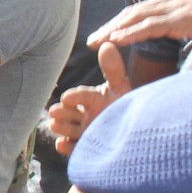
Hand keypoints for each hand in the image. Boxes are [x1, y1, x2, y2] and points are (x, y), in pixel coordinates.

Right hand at [44, 40, 132, 154]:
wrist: (137, 132)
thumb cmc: (126, 106)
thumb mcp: (121, 87)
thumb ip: (113, 69)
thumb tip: (106, 44)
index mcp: (93, 99)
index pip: (83, 96)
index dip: (75, 97)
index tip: (68, 98)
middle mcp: (86, 115)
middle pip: (71, 113)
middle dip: (62, 112)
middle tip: (54, 111)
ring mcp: (85, 132)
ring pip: (69, 128)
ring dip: (61, 127)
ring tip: (55, 125)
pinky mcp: (85, 148)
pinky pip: (74, 148)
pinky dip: (67, 147)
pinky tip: (62, 144)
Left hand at [88, 0, 191, 49]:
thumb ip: (176, 14)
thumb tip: (159, 13)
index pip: (138, 11)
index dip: (119, 22)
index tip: (103, 35)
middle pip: (131, 13)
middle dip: (110, 27)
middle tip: (91, 41)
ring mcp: (175, 7)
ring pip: (136, 18)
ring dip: (113, 31)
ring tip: (96, 43)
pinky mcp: (181, 18)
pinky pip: (150, 26)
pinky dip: (131, 33)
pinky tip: (116, 40)